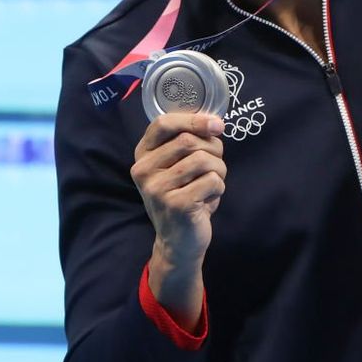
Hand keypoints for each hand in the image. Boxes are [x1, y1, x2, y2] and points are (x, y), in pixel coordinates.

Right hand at [130, 113, 226, 327]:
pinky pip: (212, 180)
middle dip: (214, 150)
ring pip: (204, 160)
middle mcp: (144, 170)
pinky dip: (219, 189)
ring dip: (219, 171)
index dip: (193, 119)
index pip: (163, 123)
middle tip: (215, 166)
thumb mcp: (178, 166)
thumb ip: (188, 142)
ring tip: (211, 185)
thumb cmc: (184, 196)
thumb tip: (215, 123)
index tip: (216, 125)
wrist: (178, 242)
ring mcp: (157, 188)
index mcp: (143, 155)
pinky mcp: (176, 204)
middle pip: (189, 141)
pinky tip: (207, 201)